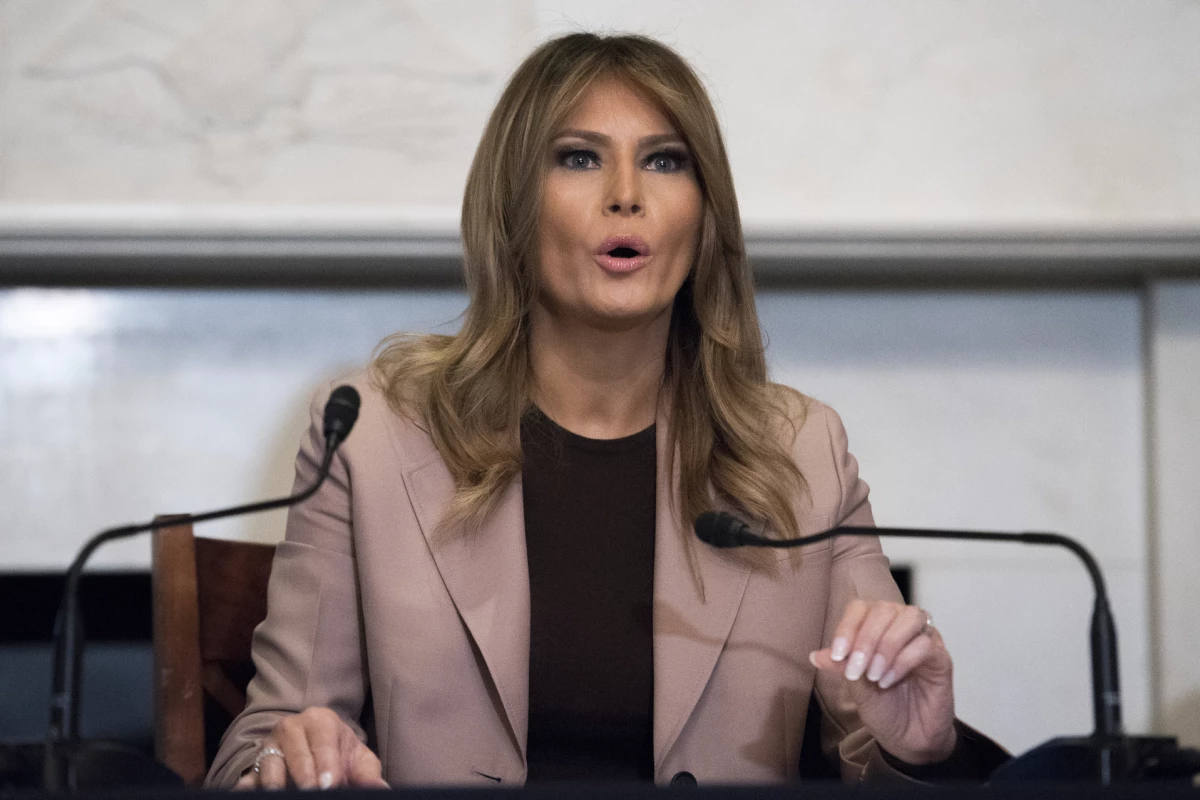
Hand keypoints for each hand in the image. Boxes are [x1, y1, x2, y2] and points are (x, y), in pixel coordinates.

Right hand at [233, 707, 389, 789]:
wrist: (314, 748)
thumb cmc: (339, 754)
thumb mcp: (357, 760)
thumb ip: (368, 774)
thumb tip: (382, 789)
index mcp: (320, 720)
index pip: (323, 742)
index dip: (327, 764)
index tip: (329, 784)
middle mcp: (291, 727)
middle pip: (295, 752)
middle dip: (304, 775)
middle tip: (311, 791)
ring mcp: (270, 746)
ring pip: (270, 763)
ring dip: (275, 782)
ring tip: (280, 793)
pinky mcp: (255, 764)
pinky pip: (249, 776)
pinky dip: (248, 785)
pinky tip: (249, 791)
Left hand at [809, 600, 956, 764]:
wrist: (908, 738)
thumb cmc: (882, 706)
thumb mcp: (855, 685)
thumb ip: (841, 665)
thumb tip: (814, 655)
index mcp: (877, 626)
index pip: (860, 608)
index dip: (847, 627)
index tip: (837, 655)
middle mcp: (901, 625)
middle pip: (884, 609)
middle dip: (866, 638)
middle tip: (857, 669)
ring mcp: (924, 638)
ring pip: (908, 618)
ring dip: (886, 646)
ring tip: (874, 675)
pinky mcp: (942, 657)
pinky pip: (925, 644)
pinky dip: (903, 661)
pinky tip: (889, 681)